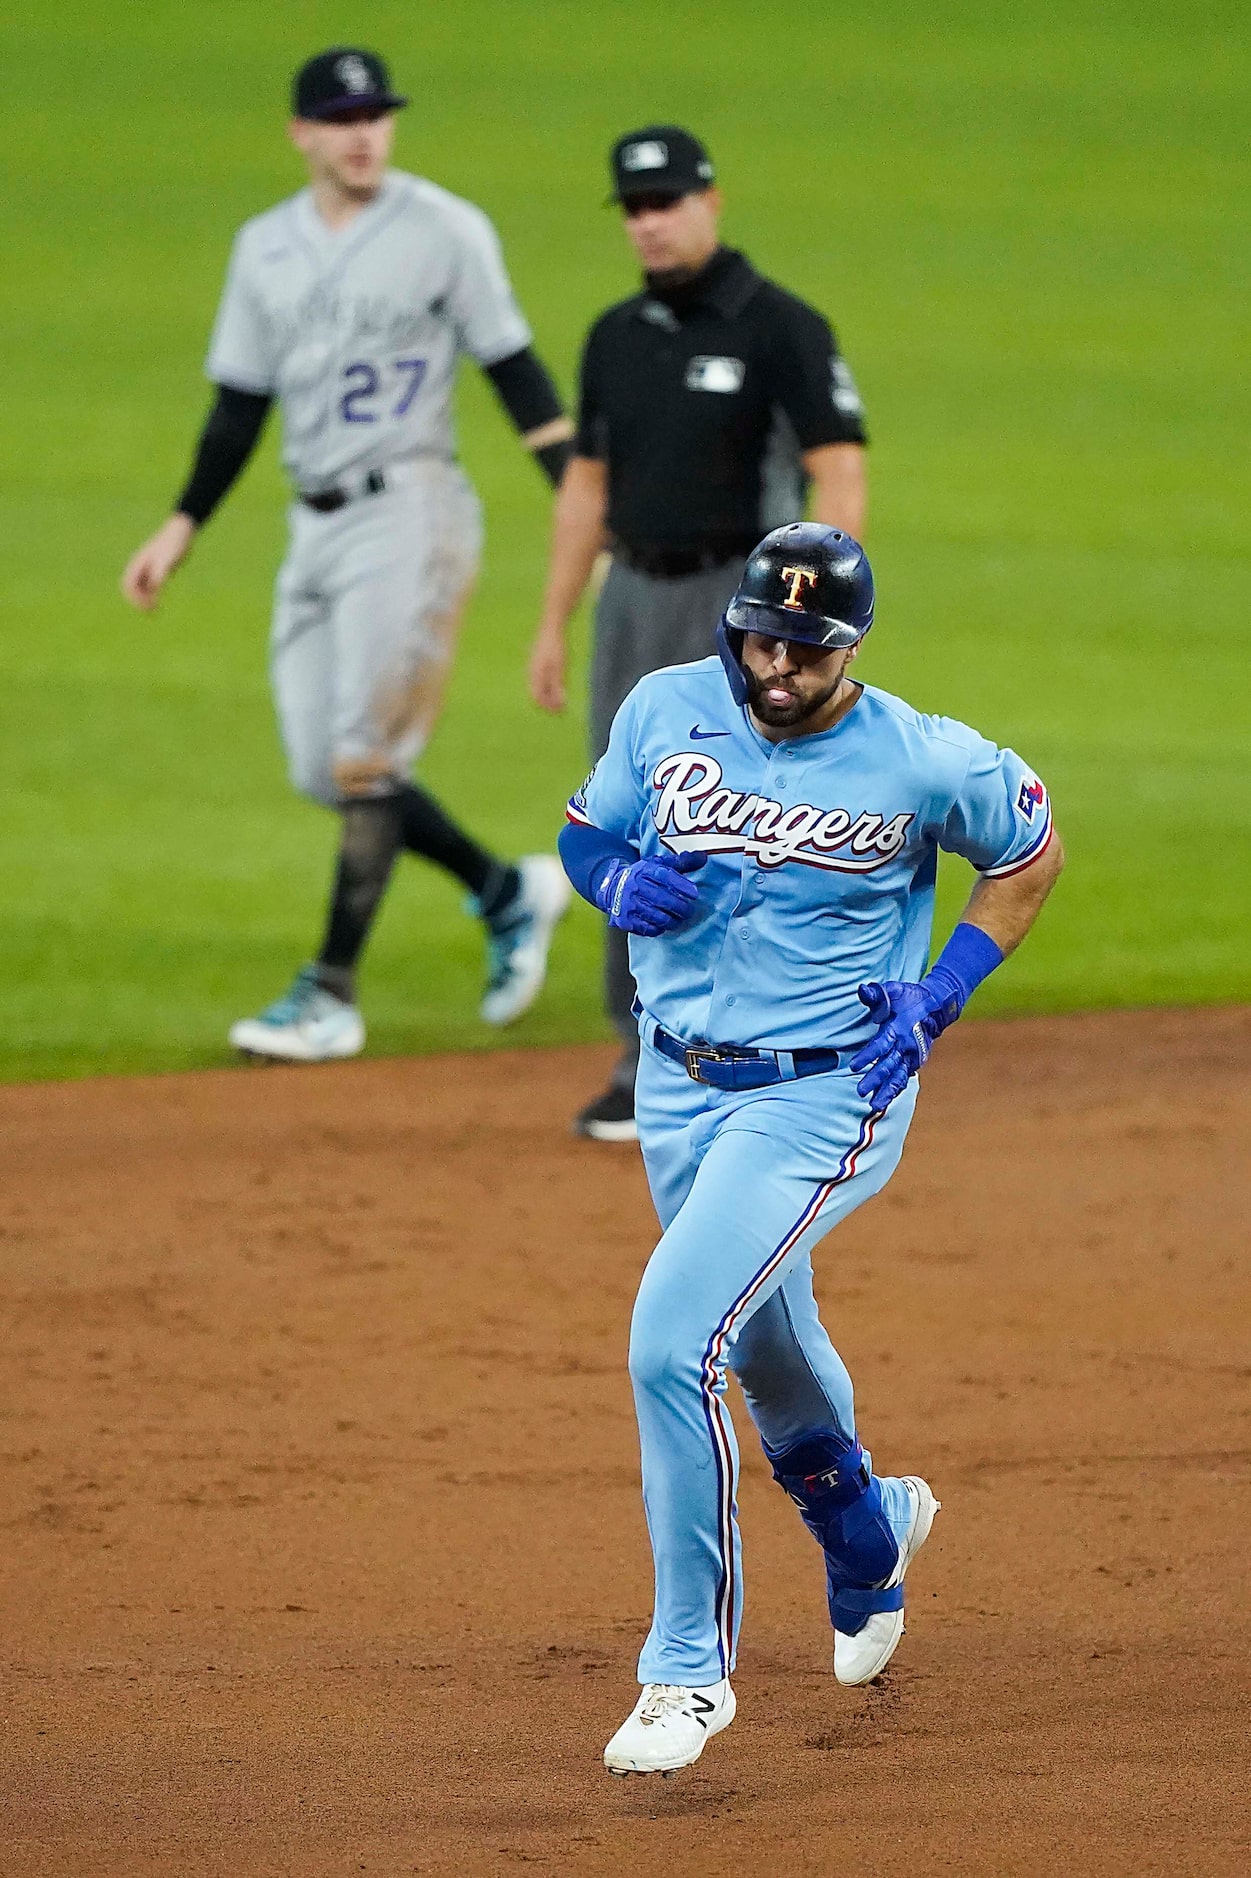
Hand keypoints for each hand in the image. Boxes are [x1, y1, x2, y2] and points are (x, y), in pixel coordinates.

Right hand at [121, 514, 195, 611]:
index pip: (128, 584)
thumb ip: (159, 575)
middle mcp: (140, 565)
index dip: (135, 598)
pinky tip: (160, 599)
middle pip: (131, 588)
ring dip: (144, 599)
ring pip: (140, 587)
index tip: (148, 606)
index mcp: (138, 562)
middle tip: (150, 612)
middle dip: (138, 601)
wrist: (183, 532)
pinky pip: (150, 584)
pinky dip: (152, 594)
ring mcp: (148, 567)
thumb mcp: (167, 561)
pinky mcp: (157, 568)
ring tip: (155, 609)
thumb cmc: (174, 545)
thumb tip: (154, 590)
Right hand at [529, 627, 566, 712]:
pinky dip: (549, 685)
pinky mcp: (539, 661)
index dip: (547, 706)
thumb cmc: (556, 646)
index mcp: (535, 674)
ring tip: (563, 698)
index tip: (560, 711)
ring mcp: (534, 665)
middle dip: (549, 703)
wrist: (552, 625)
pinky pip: (541, 678)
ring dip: (549, 695)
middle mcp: (532, 671)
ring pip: (539, 686)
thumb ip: (558, 685)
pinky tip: (560, 684)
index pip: (536, 697)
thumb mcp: (560, 667)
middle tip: (563, 708)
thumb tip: (559, 702)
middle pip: (537, 693)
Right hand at [598, 850, 707, 935]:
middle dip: (681, 908)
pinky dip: (659, 929)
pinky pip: (647, 929)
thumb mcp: (658, 864)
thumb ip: (681, 861)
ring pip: (657, 917)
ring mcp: (629, 904)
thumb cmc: (642, 876)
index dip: (682, 885)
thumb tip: (703, 857)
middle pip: (663, 899)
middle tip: (689, 911)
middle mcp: (635, 886)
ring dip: (673, 921)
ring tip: (678, 919)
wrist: (612, 887)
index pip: (665, 876)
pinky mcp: (625, 920)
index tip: (695, 893)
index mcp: (644, 870)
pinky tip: (662, 925)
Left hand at [850, 979, 946, 1108]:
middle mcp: (906, 1045)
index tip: (854, 1065)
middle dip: (875, 1079)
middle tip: (860, 1091)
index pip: (881, 1044)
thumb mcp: (893, 990)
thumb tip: (862, 990)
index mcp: (898, 1028)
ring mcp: (912, 1055)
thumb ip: (877, 994)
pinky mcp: (915, 1061)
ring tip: (874, 1105)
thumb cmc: (910, 997)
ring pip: (898, 1076)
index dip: (868, 1055)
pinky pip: (904, 1077)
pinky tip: (884, 1101)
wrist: (937, 1006)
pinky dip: (895, 1089)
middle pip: (888, 1065)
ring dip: (886, 1091)